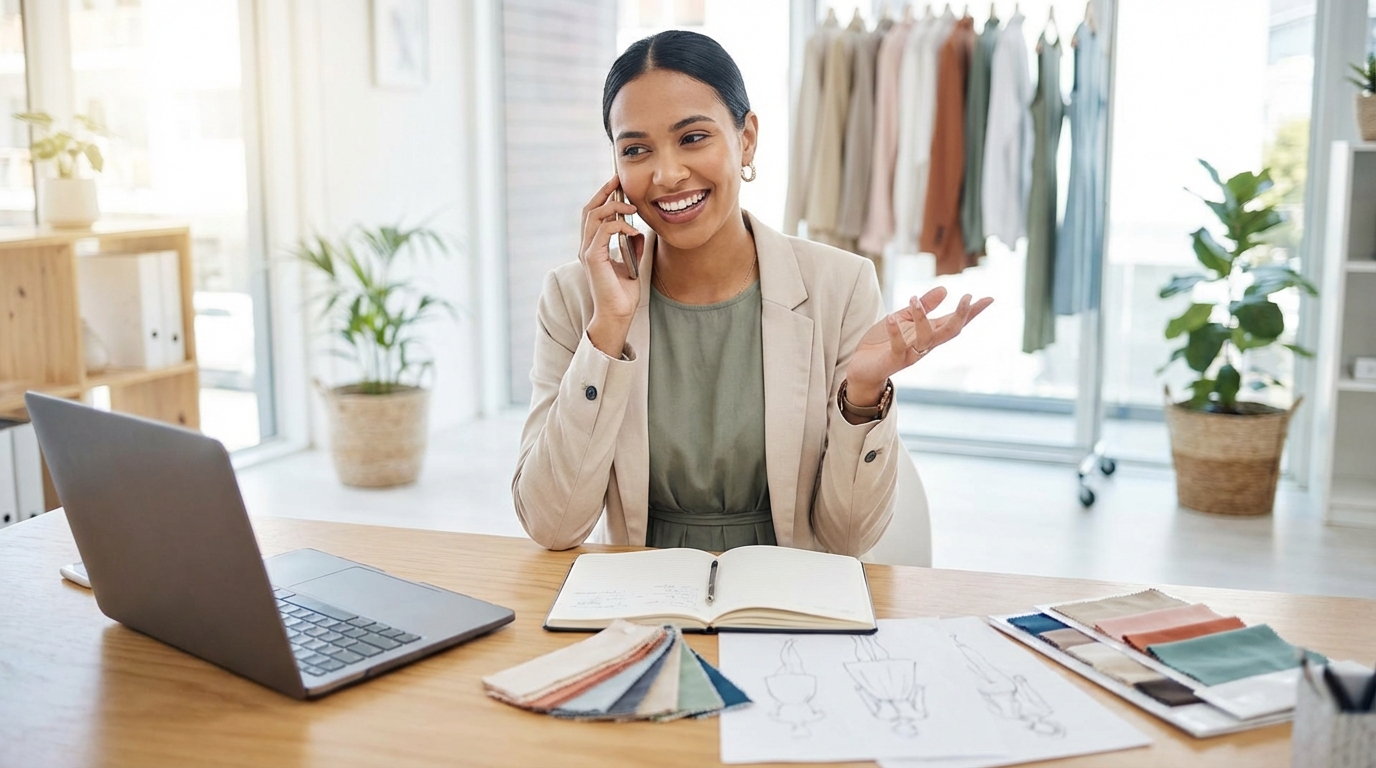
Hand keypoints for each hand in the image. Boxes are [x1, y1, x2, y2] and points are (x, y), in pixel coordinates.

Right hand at [580, 175, 644, 354]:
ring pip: (594, 216)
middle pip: (589, 209)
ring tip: (632, 207)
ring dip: (614, 206)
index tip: (617, 183)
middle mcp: (586, 246)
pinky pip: (604, 230)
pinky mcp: (593, 258)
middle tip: (619, 181)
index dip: (603, 196)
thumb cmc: (622, 293)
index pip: (593, 214)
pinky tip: (633, 229)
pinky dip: (619, 224)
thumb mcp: (631, 263)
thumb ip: (632, 246)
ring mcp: (588, 251)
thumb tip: (637, 231)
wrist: (618, 314)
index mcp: (593, 246)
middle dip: (604, 192)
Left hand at [843, 287, 992, 404]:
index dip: (972, 312)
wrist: (861, 368)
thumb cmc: (883, 343)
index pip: (955, 321)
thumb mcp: (903, 318)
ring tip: (914, 299)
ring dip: (922, 318)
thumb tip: (945, 289)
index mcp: (929, 334)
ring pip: (926, 339)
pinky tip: (892, 317)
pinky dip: (895, 332)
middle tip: (967, 297)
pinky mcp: (892, 361)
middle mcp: (924, 346)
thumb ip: (923, 306)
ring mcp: (910, 355)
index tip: (989, 299)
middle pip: (949, 332)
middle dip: (961, 316)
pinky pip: (898, 347)